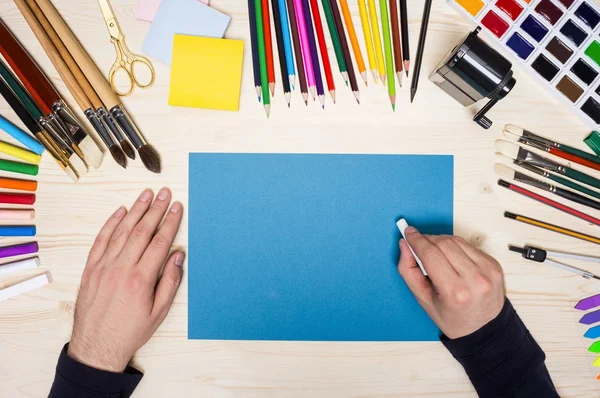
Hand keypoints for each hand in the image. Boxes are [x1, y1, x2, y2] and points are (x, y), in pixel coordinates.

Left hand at [68, 188, 184, 371]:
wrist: (96, 347)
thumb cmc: (130, 331)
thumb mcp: (159, 312)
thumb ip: (170, 281)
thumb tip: (178, 255)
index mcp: (141, 279)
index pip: (160, 242)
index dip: (170, 221)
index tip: (177, 207)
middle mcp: (121, 268)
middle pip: (142, 231)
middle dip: (155, 209)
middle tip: (164, 193)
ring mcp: (103, 266)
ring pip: (122, 231)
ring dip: (135, 210)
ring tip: (145, 194)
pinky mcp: (91, 269)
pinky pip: (101, 240)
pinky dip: (111, 224)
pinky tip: (120, 212)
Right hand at [398, 227, 504, 338]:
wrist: (485, 329)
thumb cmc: (452, 317)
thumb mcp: (423, 300)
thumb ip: (409, 271)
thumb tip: (405, 245)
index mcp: (455, 293)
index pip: (431, 255)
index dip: (417, 241)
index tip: (408, 233)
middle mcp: (475, 279)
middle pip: (444, 244)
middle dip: (427, 239)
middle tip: (417, 242)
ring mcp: (487, 270)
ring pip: (456, 241)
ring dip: (440, 240)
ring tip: (432, 250)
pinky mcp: (494, 264)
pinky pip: (469, 246)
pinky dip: (455, 246)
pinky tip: (450, 255)